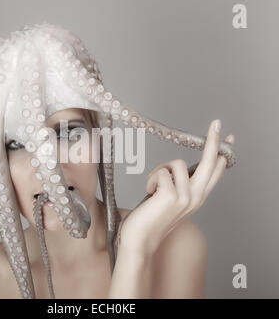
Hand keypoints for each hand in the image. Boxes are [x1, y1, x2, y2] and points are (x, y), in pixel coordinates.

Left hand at [117, 119, 234, 254]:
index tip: (226, 138)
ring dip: (159, 171)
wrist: (140, 241)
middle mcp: (196, 197)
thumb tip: (177, 168)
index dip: (221, 154)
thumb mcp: (169, 200)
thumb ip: (179, 185)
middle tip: (216, 124)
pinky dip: (151, 179)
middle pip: (210, 162)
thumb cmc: (151, 219)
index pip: (214, 172)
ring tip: (152, 187)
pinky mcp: (172, 195)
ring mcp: (186, 196)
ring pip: (176, 163)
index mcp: (197, 197)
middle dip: (213, 141)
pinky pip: (161, 172)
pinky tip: (148, 193)